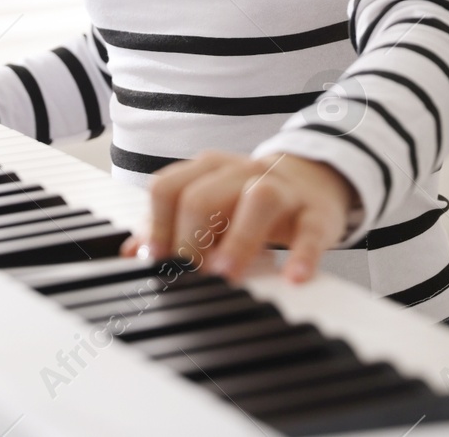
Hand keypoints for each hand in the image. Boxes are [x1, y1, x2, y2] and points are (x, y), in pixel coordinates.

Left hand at [118, 150, 357, 284]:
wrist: (312, 181)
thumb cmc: (247, 199)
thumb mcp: (208, 204)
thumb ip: (170, 225)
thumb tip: (132, 253)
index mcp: (208, 169)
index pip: (168, 188)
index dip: (156, 227)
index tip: (155, 263)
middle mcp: (242, 172)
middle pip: (203, 196)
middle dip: (190, 240)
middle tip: (190, 277)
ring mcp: (281, 189)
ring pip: (258, 200)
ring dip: (238, 240)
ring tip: (226, 275)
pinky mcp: (316, 213)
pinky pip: (310, 231)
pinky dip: (303, 255)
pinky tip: (293, 277)